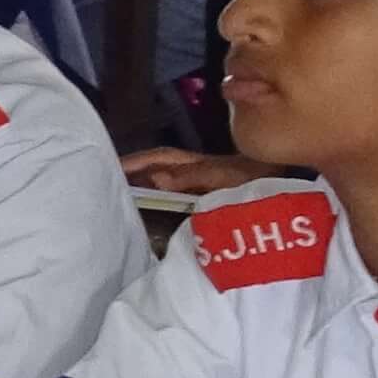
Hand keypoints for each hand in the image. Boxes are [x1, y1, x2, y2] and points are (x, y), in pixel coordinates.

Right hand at [115, 148, 268, 198]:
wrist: (274, 184)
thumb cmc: (248, 177)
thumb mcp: (219, 176)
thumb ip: (190, 176)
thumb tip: (155, 179)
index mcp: (185, 162)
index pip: (151, 160)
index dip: (130, 164)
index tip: (105, 170)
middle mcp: (183, 172)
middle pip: (150, 172)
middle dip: (128, 178)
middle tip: (103, 191)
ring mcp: (190, 186)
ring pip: (157, 186)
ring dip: (140, 192)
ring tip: (118, 205)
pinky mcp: (197, 201)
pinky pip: (169, 200)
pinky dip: (156, 205)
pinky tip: (148, 217)